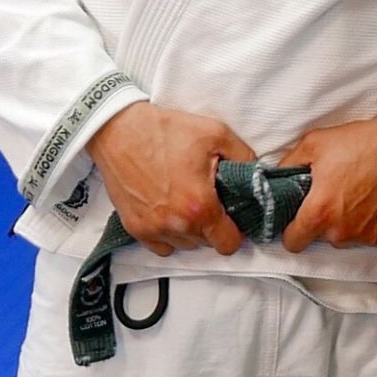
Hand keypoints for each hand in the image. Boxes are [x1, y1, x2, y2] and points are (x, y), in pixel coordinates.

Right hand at [87, 101, 254, 255]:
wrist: (119, 130)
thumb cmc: (165, 131)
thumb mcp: (217, 134)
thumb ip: (245, 158)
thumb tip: (257, 175)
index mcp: (200, 206)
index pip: (229, 244)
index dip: (236, 230)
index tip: (233, 216)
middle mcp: (176, 224)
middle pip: (207, 244)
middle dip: (213, 226)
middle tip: (209, 200)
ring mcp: (152, 229)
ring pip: (185, 246)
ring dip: (191, 231)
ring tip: (187, 202)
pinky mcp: (134, 228)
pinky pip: (161, 246)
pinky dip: (169, 235)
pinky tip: (170, 211)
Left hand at [278, 118, 376, 251]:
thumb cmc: (361, 143)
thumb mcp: (314, 143)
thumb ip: (289, 164)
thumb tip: (278, 176)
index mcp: (318, 212)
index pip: (292, 242)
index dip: (292, 230)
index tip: (298, 219)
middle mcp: (340, 231)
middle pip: (322, 237)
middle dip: (325, 220)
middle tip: (335, 193)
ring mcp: (365, 235)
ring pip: (347, 236)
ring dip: (349, 221)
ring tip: (358, 193)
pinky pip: (371, 235)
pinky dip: (371, 223)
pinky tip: (375, 202)